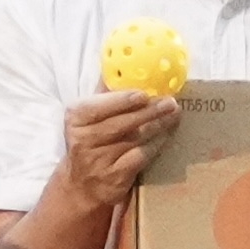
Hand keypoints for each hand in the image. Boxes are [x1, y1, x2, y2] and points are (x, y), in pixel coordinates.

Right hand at [50, 89, 178, 215]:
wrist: (82, 185)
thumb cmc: (90, 142)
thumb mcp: (88, 117)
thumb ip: (104, 93)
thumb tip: (119, 63)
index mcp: (75, 118)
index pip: (98, 107)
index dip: (121, 100)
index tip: (142, 94)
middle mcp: (83, 140)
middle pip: (120, 123)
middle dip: (148, 112)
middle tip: (170, 102)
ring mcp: (98, 160)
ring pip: (134, 139)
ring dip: (157, 126)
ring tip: (174, 115)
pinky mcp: (114, 177)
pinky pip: (140, 157)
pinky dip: (155, 145)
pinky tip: (166, 136)